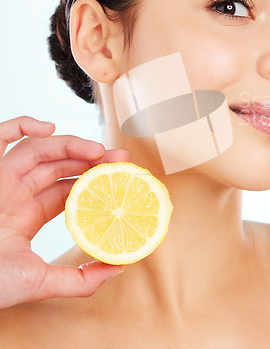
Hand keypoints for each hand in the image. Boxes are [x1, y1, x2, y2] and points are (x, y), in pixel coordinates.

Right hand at [0, 116, 129, 308]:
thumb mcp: (41, 281)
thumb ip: (80, 279)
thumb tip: (119, 268)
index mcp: (26, 216)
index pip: (67, 189)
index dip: (93, 180)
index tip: (119, 177)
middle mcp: (15, 193)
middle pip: (59, 166)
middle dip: (91, 160)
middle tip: (120, 159)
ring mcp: (0, 179)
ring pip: (39, 149)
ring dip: (71, 145)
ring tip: (99, 150)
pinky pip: (0, 135)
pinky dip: (23, 125)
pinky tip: (49, 128)